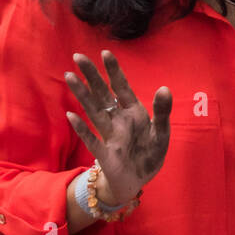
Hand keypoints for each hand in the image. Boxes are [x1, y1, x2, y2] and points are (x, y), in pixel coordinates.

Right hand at [65, 51, 171, 205]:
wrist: (138, 181)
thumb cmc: (149, 154)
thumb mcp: (161, 134)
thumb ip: (162, 112)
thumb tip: (165, 88)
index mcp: (133, 112)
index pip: (121, 87)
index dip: (114, 71)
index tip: (105, 53)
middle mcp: (118, 119)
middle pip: (102, 94)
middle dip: (91, 76)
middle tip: (78, 56)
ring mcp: (109, 135)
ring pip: (93, 111)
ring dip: (82, 95)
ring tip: (70, 77)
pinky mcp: (104, 153)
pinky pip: (92, 139)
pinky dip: (82, 128)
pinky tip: (72, 116)